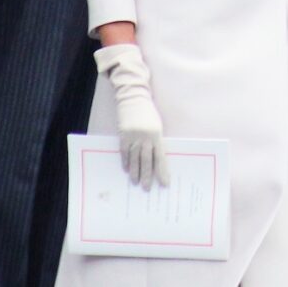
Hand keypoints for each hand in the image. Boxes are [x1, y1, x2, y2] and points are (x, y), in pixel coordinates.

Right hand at [94, 44, 169, 189]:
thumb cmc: (148, 112)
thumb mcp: (157, 125)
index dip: (162, 172)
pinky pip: (123, 152)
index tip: (165, 183)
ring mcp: (133, 137)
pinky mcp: (123, 135)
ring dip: (135, 172)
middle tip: (148, 189)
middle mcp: (146, 138)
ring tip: (136, 183)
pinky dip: (125, 162)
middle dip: (148, 176)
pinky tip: (126, 170)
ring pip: (134, 159)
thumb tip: (155, 159)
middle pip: (146, 161)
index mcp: (157, 135)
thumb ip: (156, 141)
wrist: (134, 97)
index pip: (160, 158)